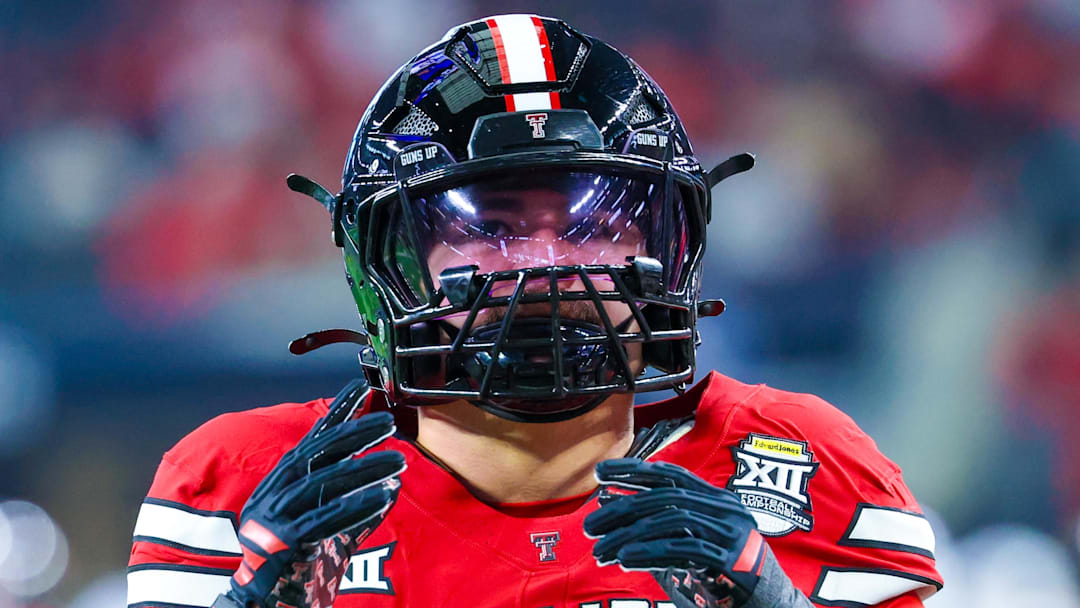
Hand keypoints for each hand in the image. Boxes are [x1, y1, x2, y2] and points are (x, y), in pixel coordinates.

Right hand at [214, 380, 405, 607]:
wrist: (263, 607)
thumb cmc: (296, 568)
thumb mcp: (330, 533)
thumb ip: (358, 509)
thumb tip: (392, 485)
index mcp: (282, 484)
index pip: (314, 439)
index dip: (338, 412)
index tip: (363, 388)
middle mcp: (275, 494)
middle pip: (317, 453)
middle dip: (355, 433)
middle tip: (390, 422)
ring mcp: (275, 518)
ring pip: (324, 483)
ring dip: (365, 469)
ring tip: (399, 460)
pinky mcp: (284, 543)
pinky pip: (326, 519)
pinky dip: (357, 506)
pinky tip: (386, 494)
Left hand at [584, 459, 766, 607]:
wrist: (766, 604)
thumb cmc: (721, 573)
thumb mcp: (689, 543)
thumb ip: (658, 528)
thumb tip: (611, 510)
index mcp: (715, 498)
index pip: (670, 473)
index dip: (633, 470)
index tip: (600, 472)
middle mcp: (725, 508)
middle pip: (666, 497)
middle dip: (622, 509)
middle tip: (589, 526)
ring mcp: (731, 532)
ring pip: (672, 520)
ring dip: (630, 535)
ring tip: (601, 550)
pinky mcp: (732, 559)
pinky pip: (685, 548)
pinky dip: (651, 552)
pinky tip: (625, 559)